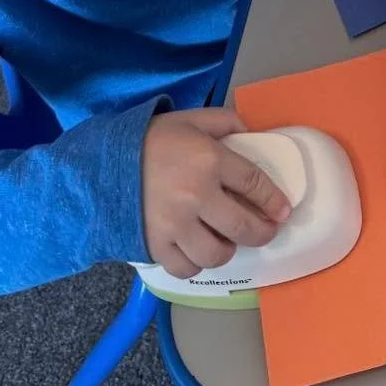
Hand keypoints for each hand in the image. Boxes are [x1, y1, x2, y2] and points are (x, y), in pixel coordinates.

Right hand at [141, 108, 290, 278]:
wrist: (102, 161)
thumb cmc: (151, 139)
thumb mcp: (191, 118)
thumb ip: (225, 122)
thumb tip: (252, 134)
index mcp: (209, 160)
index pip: (254, 184)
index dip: (274, 201)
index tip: (283, 211)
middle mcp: (196, 195)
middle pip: (242, 226)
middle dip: (262, 233)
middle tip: (266, 232)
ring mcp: (174, 225)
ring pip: (216, 254)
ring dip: (228, 251)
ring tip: (227, 241)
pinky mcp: (154, 245)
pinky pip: (186, 268)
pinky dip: (196, 264)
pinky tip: (198, 251)